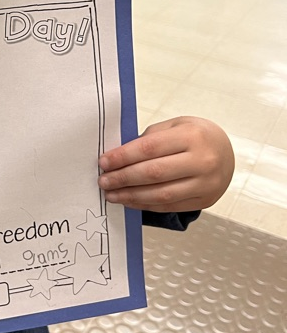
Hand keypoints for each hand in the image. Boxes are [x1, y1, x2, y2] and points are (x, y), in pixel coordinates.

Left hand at [97, 116, 233, 213]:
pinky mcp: (204, 200)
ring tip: (112, 194)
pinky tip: (130, 200)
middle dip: (123, 178)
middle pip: (154, 173)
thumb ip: (150, 138)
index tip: (104, 162)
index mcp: (192, 136)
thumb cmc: (197, 136)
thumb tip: (119, 157)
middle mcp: (202, 161)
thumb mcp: (175, 125)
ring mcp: (205, 184)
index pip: (149, 148)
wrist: (228, 152)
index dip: (123, 157)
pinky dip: (146, 204)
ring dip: (131, 196)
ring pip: (161, 195)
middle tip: (104, 180)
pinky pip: (169, 206)